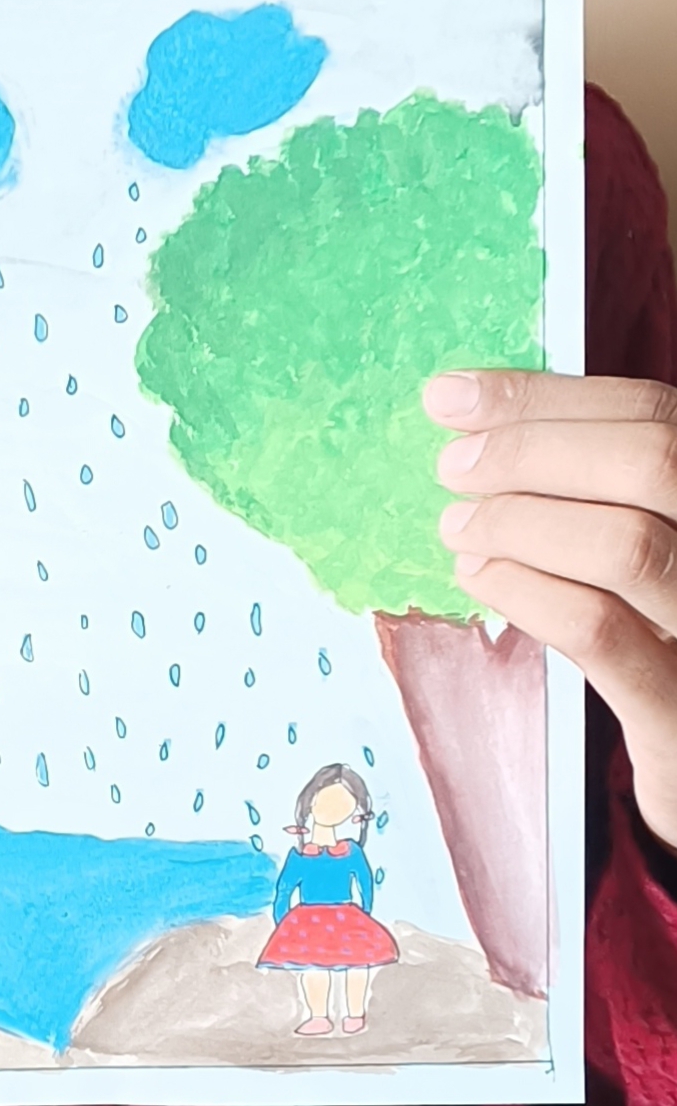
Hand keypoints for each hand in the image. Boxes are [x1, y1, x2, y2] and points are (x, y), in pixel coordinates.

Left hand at [427, 369, 676, 848]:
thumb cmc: (654, 624)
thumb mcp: (636, 531)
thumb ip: (584, 473)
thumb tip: (468, 406)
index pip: (650, 410)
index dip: (544, 397)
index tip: (452, 398)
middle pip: (651, 461)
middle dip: (529, 450)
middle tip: (453, 466)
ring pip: (626, 543)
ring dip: (517, 521)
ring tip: (460, 527)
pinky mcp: (675, 708)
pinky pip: (596, 629)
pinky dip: (522, 590)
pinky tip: (482, 578)